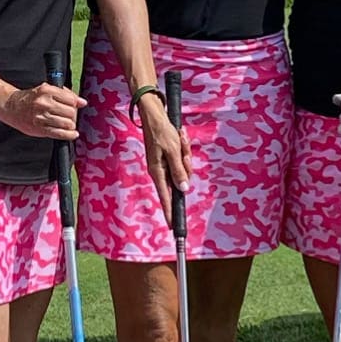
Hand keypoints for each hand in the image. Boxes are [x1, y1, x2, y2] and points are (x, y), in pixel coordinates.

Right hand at [3, 83, 85, 139]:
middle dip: (73, 115)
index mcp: (47, 91)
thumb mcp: (46, 89)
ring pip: (67, 123)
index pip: (71, 99)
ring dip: (70, 125)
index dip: (76, 103)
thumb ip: (65, 94)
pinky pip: (60, 134)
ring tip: (67, 123)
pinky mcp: (40, 129)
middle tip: (70, 115)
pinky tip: (72, 134)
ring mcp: (42, 117)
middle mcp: (44, 104)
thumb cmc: (31, 98)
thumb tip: (82, 102)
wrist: (13, 107)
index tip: (78, 105)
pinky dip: (69, 135)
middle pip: (71, 112)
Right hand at [138, 96, 191, 225]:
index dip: (170, 212)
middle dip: (186, 166)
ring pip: (183, 169)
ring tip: (180, 138)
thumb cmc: (161, 131)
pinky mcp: (168, 157)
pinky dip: (183, 149)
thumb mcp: (173, 151)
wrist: (154, 115)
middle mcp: (161, 171)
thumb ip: (179, 171)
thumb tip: (183, 189)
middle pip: (180, 181)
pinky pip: (181, 159)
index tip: (173, 226)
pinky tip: (180, 136)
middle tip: (183, 151)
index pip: (166, 198)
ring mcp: (164, 164)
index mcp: (158, 172)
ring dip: (185, 154)